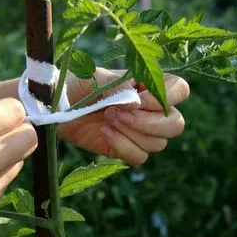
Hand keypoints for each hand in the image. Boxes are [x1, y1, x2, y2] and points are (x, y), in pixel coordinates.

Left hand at [58, 68, 189, 164]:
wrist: (56, 106)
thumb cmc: (77, 85)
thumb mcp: (95, 79)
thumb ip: (119, 87)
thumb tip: (137, 104)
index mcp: (149, 85)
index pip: (180, 90)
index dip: (164, 99)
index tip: (136, 99)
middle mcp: (150, 109)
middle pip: (176, 124)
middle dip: (148, 123)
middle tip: (116, 113)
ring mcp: (140, 131)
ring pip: (159, 144)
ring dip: (130, 133)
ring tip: (106, 119)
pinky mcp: (127, 148)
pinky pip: (140, 157)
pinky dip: (123, 147)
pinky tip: (104, 133)